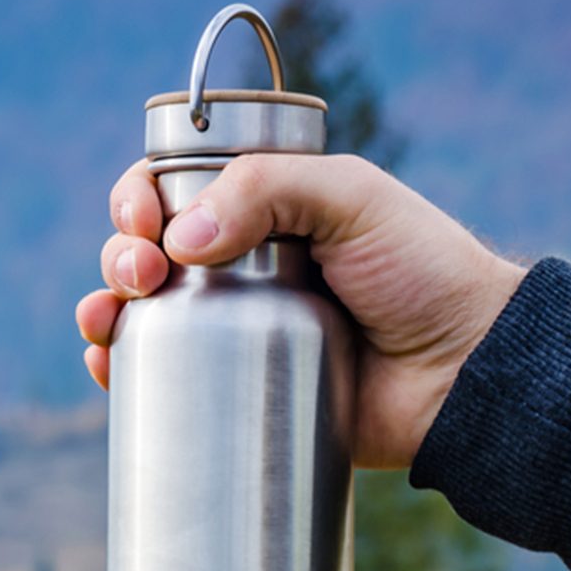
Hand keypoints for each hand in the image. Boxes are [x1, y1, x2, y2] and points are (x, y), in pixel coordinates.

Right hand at [76, 154, 525, 468]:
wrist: (464, 372)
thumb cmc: (422, 270)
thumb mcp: (352, 197)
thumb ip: (269, 186)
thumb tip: (178, 239)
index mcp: (268, 207)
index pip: (180, 187)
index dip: (143, 195)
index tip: (144, 219)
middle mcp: (245, 263)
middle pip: (150, 246)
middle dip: (121, 250)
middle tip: (141, 270)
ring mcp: (241, 325)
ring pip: (145, 309)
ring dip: (106, 305)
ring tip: (110, 318)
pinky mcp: (244, 384)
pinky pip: (166, 373)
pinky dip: (122, 365)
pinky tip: (108, 364)